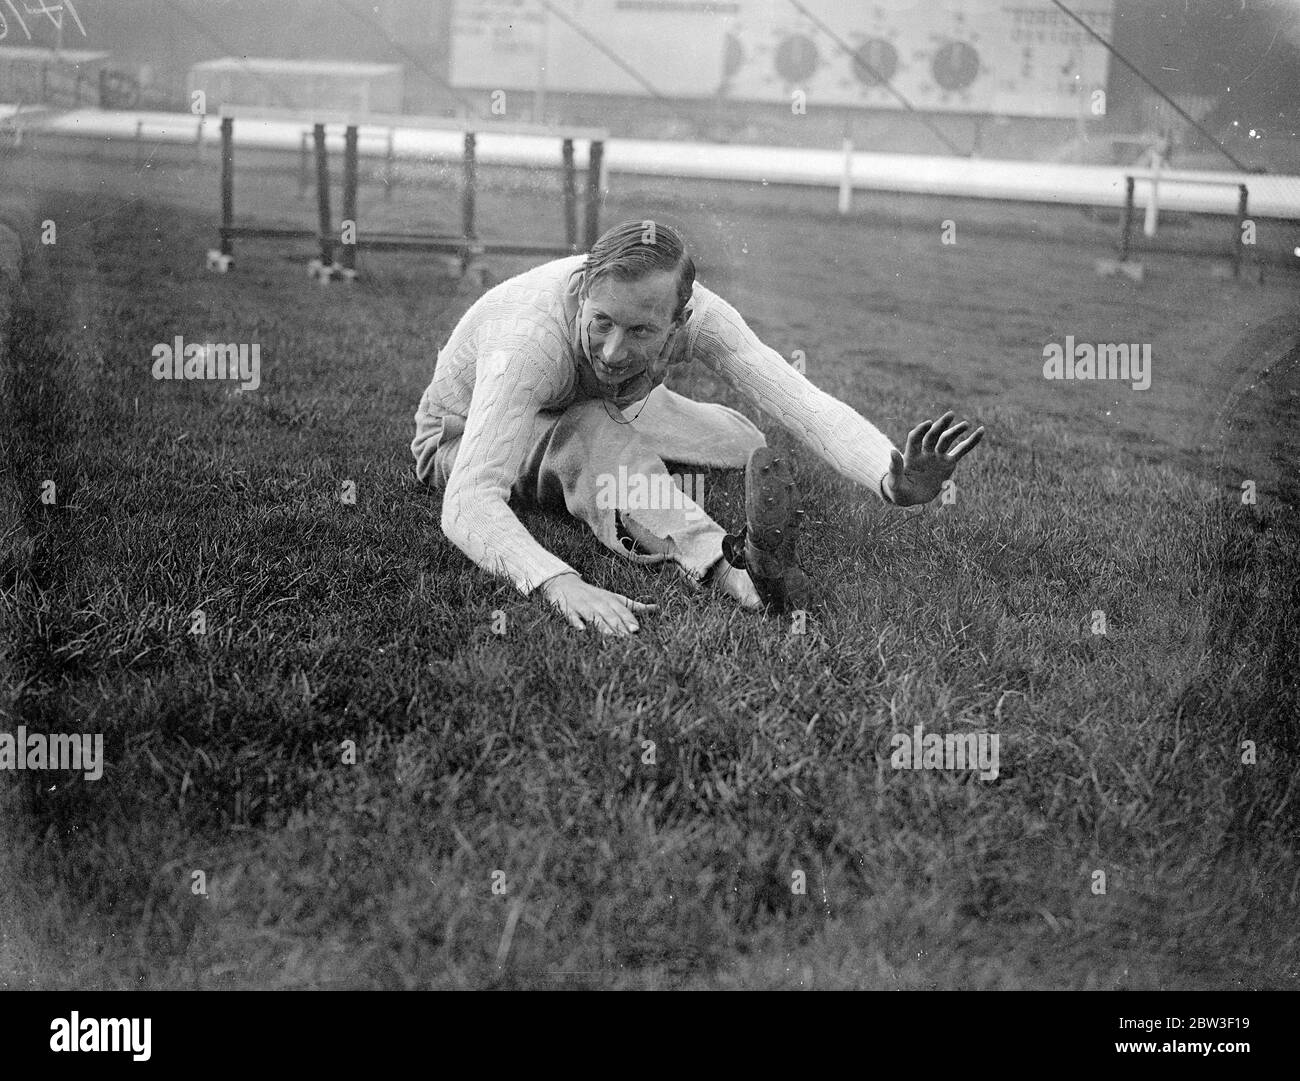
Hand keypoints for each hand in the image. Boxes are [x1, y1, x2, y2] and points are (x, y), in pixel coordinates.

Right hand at [540, 573, 657, 635]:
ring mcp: (583, 605)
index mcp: (610, 600)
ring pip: (593, 616)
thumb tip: (656, 608)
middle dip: (618, 626)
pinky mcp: (568, 609)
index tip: (636, 629)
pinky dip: (576, 622)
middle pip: (609, 615)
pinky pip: (572, 616)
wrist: (565, 583)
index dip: (628, 619)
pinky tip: (581, 629)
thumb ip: (634, 606)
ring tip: (609, 636)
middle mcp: (598, 602)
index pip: (621, 611)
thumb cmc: (594, 595)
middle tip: (626, 638)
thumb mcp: (614, 598)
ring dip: (601, 626)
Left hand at [885, 410, 984, 506]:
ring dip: (955, 431)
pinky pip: (961, 450)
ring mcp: (937, 457)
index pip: (915, 438)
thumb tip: (892, 450)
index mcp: (911, 456)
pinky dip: (971, 442)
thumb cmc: (899, 490)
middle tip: (950, 415)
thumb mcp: (895, 484)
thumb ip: (895, 469)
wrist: (910, 496)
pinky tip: (981, 431)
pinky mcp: (948, 463)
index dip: (921, 430)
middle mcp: (925, 452)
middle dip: (941, 425)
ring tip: (965, 424)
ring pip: (947, 440)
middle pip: (933, 435)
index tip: (928, 423)